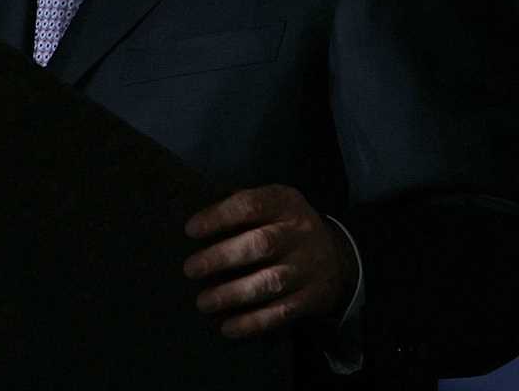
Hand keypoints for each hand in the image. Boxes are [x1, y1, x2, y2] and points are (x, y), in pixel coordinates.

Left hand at [182, 184, 357, 338]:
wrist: (338, 255)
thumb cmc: (285, 225)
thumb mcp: (271, 203)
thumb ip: (240, 205)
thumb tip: (196, 222)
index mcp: (284, 203)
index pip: (250, 205)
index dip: (219, 217)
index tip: (190, 230)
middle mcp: (299, 233)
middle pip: (261, 244)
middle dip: (221, 257)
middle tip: (190, 269)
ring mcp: (308, 267)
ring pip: (271, 282)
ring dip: (233, 294)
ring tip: (203, 302)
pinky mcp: (312, 297)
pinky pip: (282, 312)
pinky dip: (253, 322)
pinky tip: (228, 327)